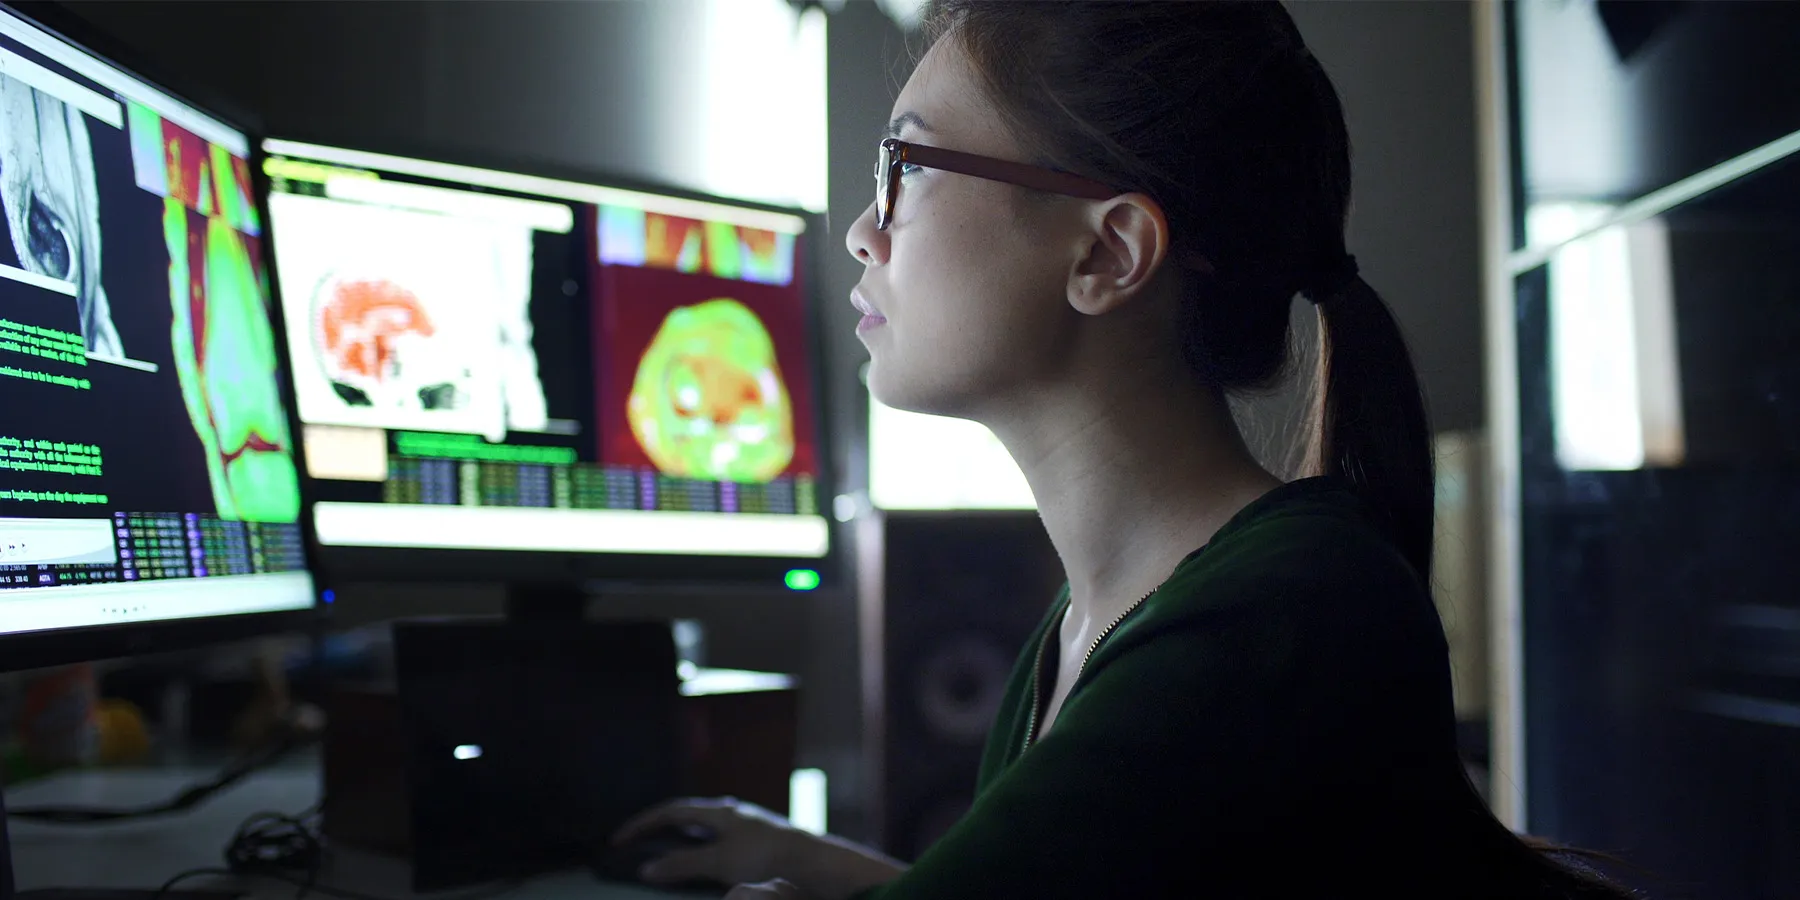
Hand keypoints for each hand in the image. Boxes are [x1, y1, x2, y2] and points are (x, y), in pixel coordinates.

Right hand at [611, 796, 905, 899]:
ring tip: (665, 854)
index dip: (642, 824)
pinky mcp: (758, 839)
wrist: (811, 860)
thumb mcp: (717, 862)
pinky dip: (701, 849)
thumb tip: (646, 870)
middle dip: (659, 828)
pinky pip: (720, 839)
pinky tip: (703, 863)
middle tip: (638, 843)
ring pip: (705, 827)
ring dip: (682, 839)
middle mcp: (732, 811)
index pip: (670, 811)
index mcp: (719, 810)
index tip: (619, 839)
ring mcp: (747, 823)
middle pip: (687, 815)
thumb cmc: (763, 856)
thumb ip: (681, 865)